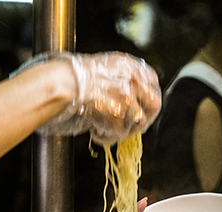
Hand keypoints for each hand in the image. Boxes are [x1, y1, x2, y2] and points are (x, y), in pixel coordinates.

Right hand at [38, 52, 161, 143]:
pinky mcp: (120, 116)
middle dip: (144, 115)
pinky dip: (108, 136)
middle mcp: (135, 81)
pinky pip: (120, 133)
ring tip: (106, 128)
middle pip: (154, 104)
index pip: (153, 82)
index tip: (141, 105)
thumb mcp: (108, 65)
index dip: (147, 96)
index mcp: (132, 66)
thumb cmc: (78, 74)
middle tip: (130, 124)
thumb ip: (126, 76)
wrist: (67, 83)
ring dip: (124, 129)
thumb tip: (135, 94)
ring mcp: (129, 100)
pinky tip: (97, 131)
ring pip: (138, 122)